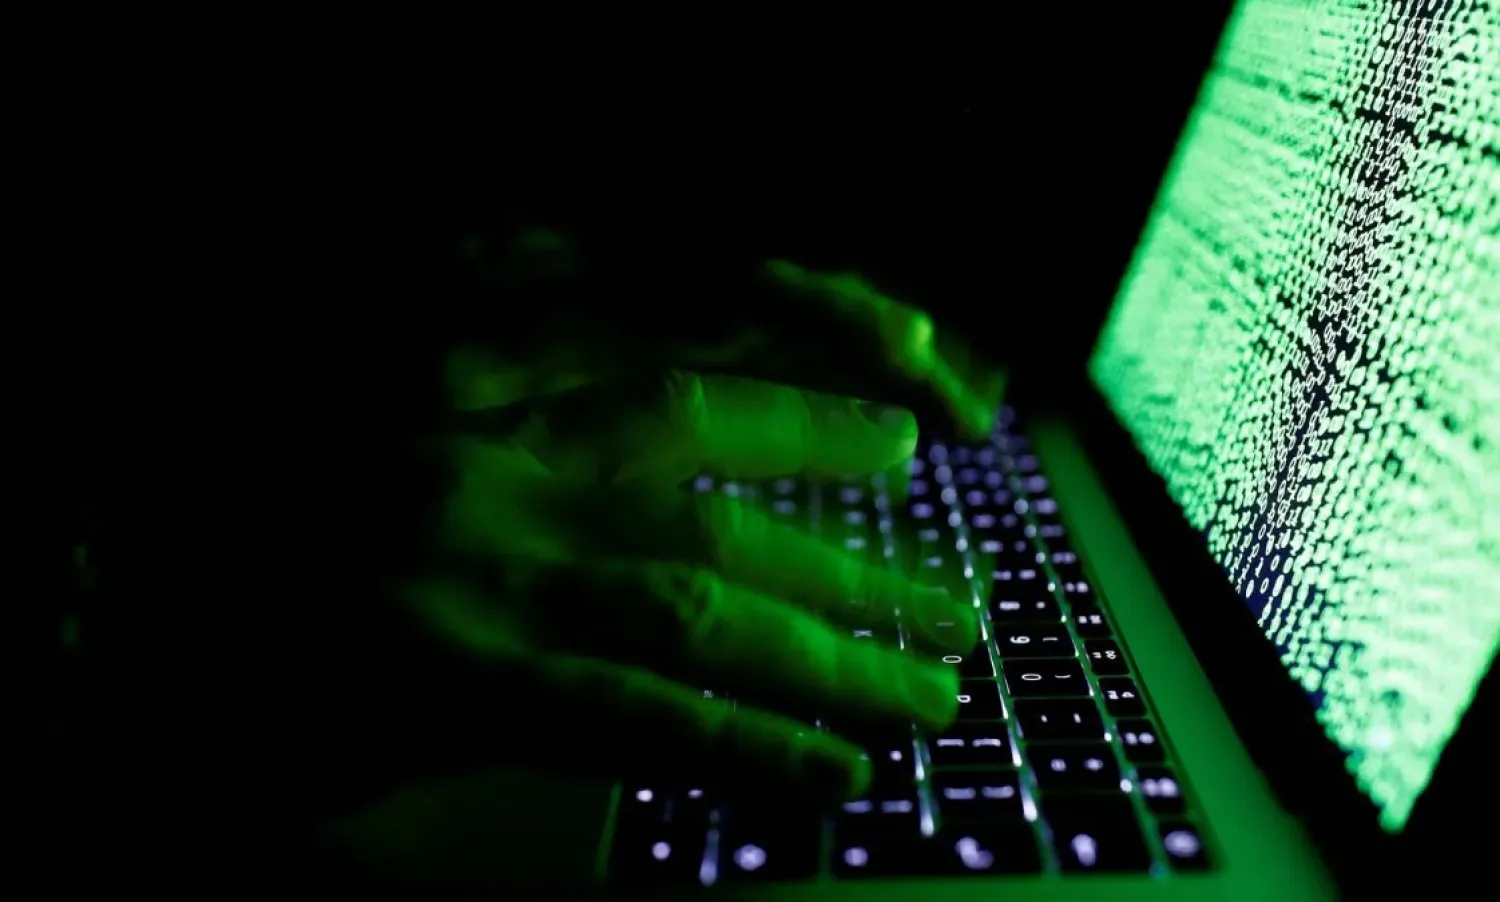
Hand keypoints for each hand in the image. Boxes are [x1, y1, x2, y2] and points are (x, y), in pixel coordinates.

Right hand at [346, 230, 1005, 804]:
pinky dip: (749, 747)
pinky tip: (834, 776)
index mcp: (487, 331)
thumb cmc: (289, 474)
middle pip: (726, 481)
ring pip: (710, 600)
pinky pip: (640, 713)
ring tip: (935, 690)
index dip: (833, 351)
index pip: (703, 316)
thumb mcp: (420, 369)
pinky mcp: (456, 677)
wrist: (139, 584)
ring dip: (839, 652)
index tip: (926, 411)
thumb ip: (551, 371)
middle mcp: (495, 431)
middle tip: (957, 593)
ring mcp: (481, 556)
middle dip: (856, 546)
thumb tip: (715, 432)